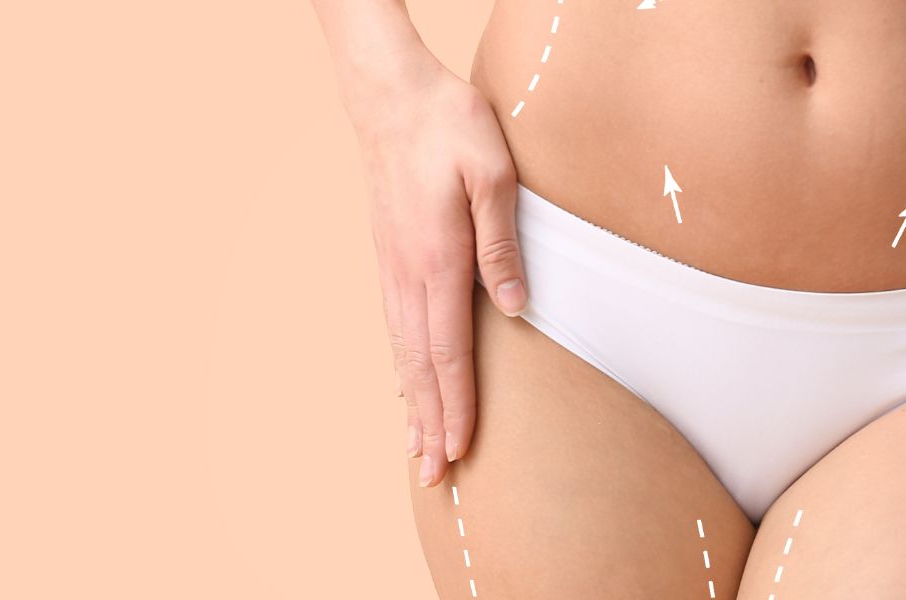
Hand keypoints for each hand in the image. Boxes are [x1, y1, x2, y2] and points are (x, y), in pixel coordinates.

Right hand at [351, 64, 525, 487]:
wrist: (391, 96)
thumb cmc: (450, 126)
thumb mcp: (492, 174)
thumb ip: (503, 242)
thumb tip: (516, 307)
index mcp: (437, 261)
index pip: (448, 351)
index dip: (457, 405)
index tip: (462, 450)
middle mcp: (408, 275)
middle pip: (420, 366)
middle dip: (430, 425)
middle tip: (435, 477)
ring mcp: (392, 268)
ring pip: (403, 352)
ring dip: (413, 405)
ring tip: (417, 449)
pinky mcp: (389, 258)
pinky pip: (395, 328)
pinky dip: (401, 367)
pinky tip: (405, 387)